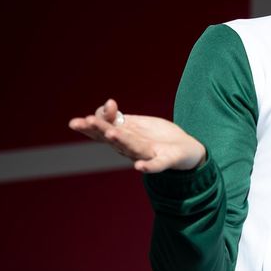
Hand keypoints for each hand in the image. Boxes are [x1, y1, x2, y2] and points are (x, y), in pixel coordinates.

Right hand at [68, 98, 205, 172]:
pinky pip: (155, 165)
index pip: (101, 130)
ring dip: (120, 140)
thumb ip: (117, 117)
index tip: (106, 105)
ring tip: (110, 133)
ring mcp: (146, 155)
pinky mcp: (164, 161)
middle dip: (98, 129)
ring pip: (131, 148)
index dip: (95, 121)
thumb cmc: (154, 136)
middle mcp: (128, 147)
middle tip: (85, 121)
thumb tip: (108, 103)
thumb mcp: (134, 122)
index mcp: (121, 137)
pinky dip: (147, 166)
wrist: (184, 149)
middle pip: (111, 137)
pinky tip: (139, 167)